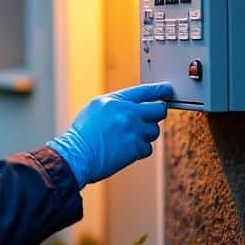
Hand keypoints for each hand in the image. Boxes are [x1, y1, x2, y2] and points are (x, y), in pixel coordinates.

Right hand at [46, 82, 173, 186]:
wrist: (77, 155)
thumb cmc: (82, 134)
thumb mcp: (95, 108)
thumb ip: (117, 104)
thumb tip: (136, 106)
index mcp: (116, 100)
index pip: (144, 91)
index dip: (159, 90)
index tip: (167, 90)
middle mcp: (127, 113)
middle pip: (158, 110)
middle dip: (156, 114)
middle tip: (150, 119)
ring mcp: (133, 130)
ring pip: (154, 130)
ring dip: (145, 135)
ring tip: (127, 138)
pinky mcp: (136, 148)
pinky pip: (147, 148)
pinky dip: (139, 150)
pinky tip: (124, 150)